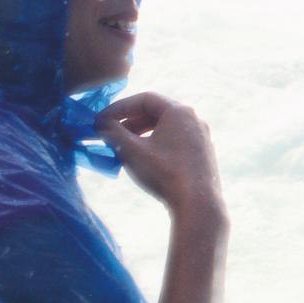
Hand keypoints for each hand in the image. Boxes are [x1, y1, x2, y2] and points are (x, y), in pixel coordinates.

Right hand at [100, 92, 224, 223]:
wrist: (198, 203)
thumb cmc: (164, 172)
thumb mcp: (132, 151)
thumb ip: (113, 133)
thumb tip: (102, 125)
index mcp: (179, 112)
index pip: (144, 99)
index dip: (119, 107)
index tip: (101, 120)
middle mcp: (194, 119)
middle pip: (156, 112)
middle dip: (129, 121)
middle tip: (109, 132)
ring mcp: (200, 137)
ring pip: (165, 127)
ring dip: (141, 133)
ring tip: (122, 146)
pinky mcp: (201, 154)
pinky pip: (174, 140)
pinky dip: (155, 143)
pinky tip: (142, 159)